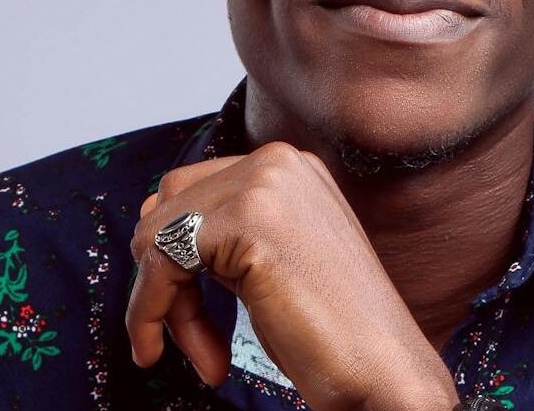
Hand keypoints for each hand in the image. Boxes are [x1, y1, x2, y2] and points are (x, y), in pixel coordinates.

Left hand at [127, 141, 458, 410]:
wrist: (385, 371)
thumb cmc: (333, 333)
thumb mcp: (273, 262)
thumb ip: (226, 233)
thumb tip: (151, 219)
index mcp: (290, 167)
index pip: (192, 190)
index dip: (176, 257)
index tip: (191, 317)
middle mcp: (278, 161)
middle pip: (168, 205)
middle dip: (165, 277)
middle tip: (193, 340)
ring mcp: (264, 183)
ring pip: (155, 232)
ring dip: (161, 304)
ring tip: (200, 355)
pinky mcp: (246, 218)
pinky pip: (158, 260)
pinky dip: (148, 312)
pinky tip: (171, 352)